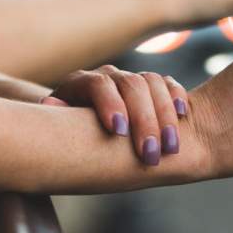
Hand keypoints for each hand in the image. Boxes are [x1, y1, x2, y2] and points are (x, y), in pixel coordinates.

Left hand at [41, 66, 187, 165]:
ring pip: (152, 82)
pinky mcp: (151, 87)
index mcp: (79, 85)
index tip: (118, 132)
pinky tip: (183, 114)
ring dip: (164, 115)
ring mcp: (130, 80)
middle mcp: (106, 77)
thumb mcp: (55, 133)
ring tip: (170, 148)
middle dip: (143, 120)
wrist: (78, 138)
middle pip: (130, 85)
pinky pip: (168, 82)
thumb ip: (56, 121)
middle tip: (150, 154)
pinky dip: (176, 95)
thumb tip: (50, 104)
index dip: (109, 104)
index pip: (98, 84)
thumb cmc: (63, 141)